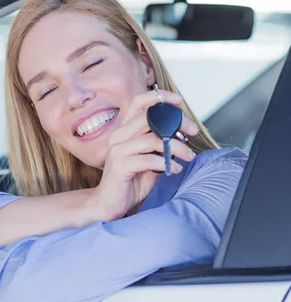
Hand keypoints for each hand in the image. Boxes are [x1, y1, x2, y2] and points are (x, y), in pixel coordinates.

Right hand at [88, 89, 198, 221]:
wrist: (108, 204)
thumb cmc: (130, 181)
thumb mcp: (148, 159)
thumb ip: (160, 146)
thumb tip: (182, 135)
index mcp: (124, 131)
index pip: (138, 103)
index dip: (158, 97)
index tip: (178, 101)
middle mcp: (118, 136)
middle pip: (150, 117)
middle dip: (176, 122)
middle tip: (192, 131)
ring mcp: (117, 150)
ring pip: (153, 139)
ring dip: (176, 147)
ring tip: (188, 156)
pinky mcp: (119, 166)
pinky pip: (149, 160)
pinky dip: (167, 164)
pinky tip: (176, 169)